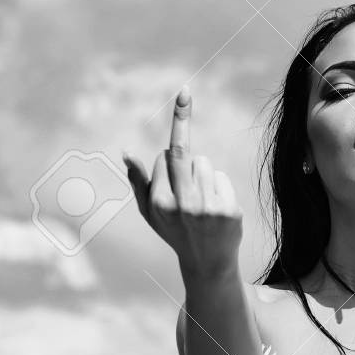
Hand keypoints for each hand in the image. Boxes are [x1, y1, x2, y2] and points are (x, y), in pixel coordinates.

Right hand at [122, 87, 242, 279]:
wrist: (207, 264)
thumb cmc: (174, 232)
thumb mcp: (150, 213)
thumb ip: (138, 182)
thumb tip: (125, 152)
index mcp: (159, 203)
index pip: (164, 157)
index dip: (167, 160)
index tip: (179, 102)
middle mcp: (182, 206)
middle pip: (182, 152)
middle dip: (181, 116)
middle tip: (183, 90)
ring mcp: (207, 209)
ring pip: (204, 163)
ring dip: (202, 173)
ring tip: (200, 200)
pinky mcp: (228, 211)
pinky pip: (220, 177)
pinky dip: (218, 186)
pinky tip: (215, 208)